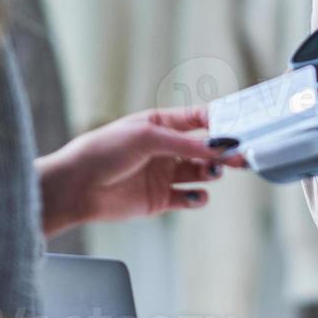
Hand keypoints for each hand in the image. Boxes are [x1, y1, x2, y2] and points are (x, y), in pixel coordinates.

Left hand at [37, 106, 246, 236]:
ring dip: (213, 171)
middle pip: (205, 148)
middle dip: (224, 151)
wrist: (76, 186)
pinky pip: (189, 198)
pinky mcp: (160, 199)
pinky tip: (196, 194)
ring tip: (214, 172)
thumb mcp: (147, 137)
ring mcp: (164, 174)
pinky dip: (199, 197)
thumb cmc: (105, 150)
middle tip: (241, 156)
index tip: (238, 127)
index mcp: (161, 124)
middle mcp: (166, 148)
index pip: (199, 119)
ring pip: (201, 172)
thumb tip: (219, 146)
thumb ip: (185, 143)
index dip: (219, 122)